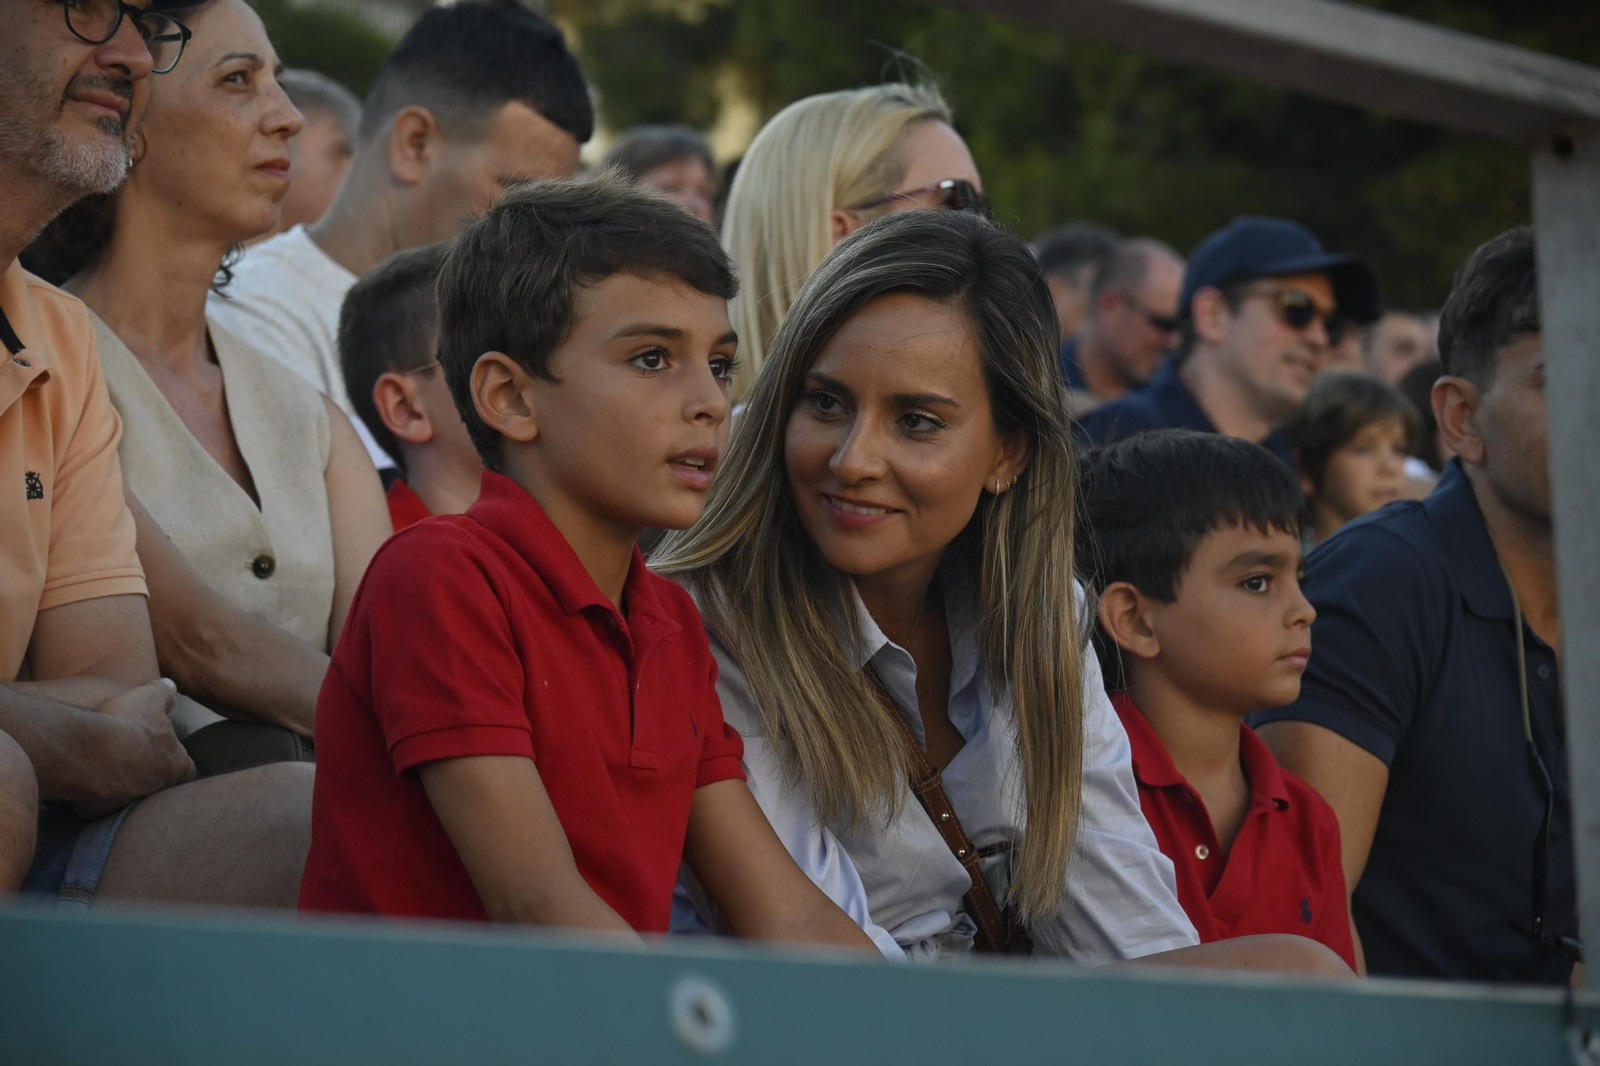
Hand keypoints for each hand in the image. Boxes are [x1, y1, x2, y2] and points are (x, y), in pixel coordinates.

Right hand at [74, 679, 195, 817]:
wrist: (90, 751)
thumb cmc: (127, 723)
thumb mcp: (149, 697)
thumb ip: (164, 693)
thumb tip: (170, 687)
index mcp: (176, 765)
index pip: (186, 768)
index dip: (176, 761)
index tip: (162, 752)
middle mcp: (159, 789)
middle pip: (160, 786)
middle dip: (149, 777)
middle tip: (132, 763)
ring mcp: (131, 804)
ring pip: (132, 798)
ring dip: (123, 786)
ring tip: (108, 771)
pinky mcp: (101, 812)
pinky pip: (102, 808)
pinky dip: (98, 798)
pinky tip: (89, 784)